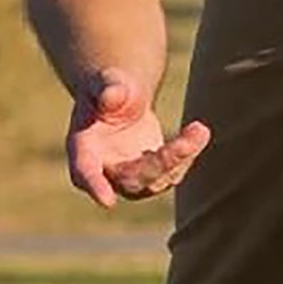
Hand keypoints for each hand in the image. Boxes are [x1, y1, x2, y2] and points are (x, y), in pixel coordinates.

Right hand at [67, 68, 209, 208]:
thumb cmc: (107, 88)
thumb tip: (112, 96)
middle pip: (131, 179)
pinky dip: (187, 154)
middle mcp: (104, 170)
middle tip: (187, 141)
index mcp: (83, 149)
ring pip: (156, 180)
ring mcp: (129, 178)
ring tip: (199, 130)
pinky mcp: (152, 176)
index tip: (107, 201)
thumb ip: (106, 88)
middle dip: (161, 163)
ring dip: (180, 158)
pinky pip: (172, 173)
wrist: (121, 96)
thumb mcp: (105, 81)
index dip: (94, 186)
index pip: (85, 172)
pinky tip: (197, 133)